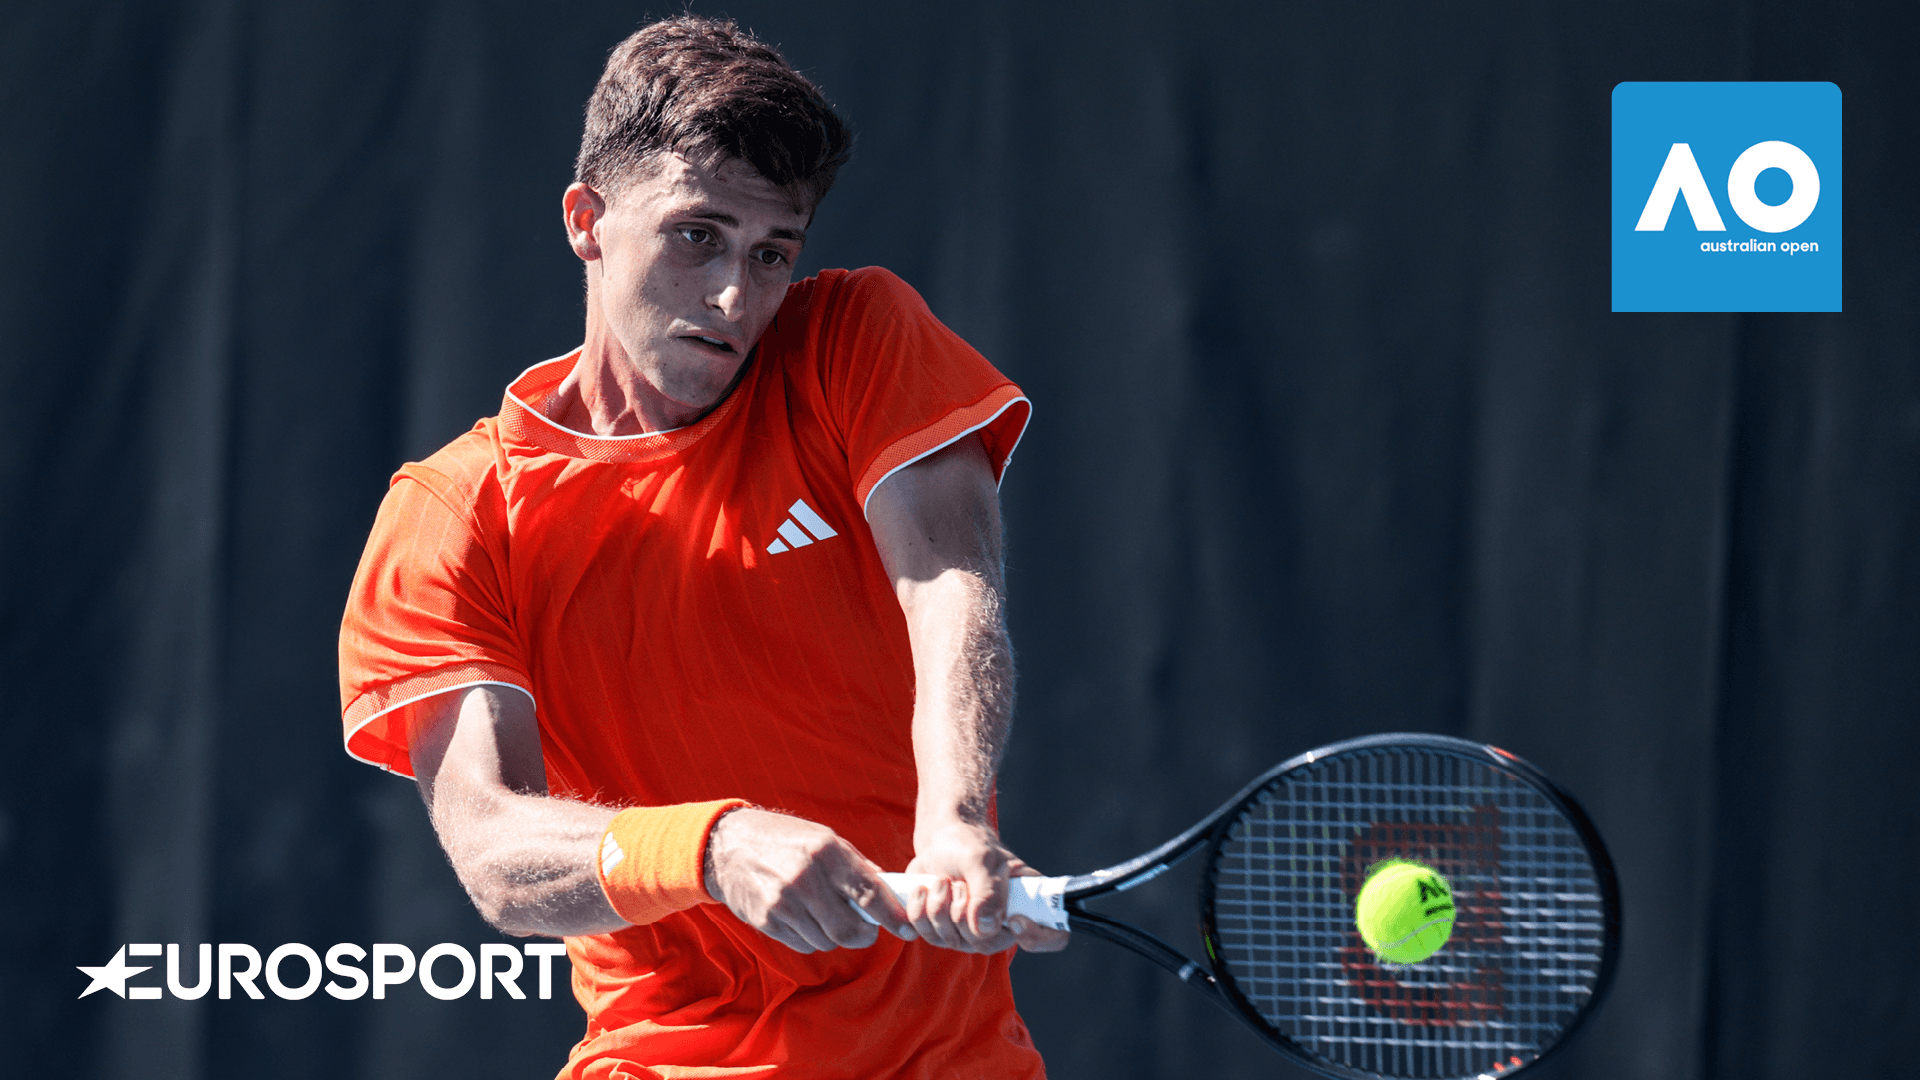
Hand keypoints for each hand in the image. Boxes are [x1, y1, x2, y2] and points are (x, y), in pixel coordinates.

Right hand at [704, 808, 916, 952]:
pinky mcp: (767, 920)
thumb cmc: (786, 840)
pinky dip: (812, 937)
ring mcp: (784, 902)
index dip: (893, 917)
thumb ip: (857, 865)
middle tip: (866, 931)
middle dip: (864, 936)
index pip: (870, 893)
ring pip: (827, 941)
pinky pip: (804, 944)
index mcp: (827, 852)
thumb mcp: (824, 838)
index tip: (908, 929)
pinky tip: (803, 917)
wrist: (729, 846)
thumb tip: (889, 891)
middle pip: (849, 930)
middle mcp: (806, 878)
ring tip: (824, 914)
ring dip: (834, 935)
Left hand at [904, 820, 1069, 954]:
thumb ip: (987, 891)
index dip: (1038, 937)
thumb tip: (985, 927)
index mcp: (1027, 904)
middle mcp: (1003, 925)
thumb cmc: (969, 845)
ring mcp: (972, 934)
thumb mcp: (982, 858)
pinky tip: (924, 890)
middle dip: (964, 911)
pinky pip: (928, 935)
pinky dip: (919, 910)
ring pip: (952, 941)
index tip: (1015, 920)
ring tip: (942, 881)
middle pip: (987, 944)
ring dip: (939, 907)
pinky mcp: (945, 933)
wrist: (940, 843)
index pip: (1054, 936)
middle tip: (960, 884)